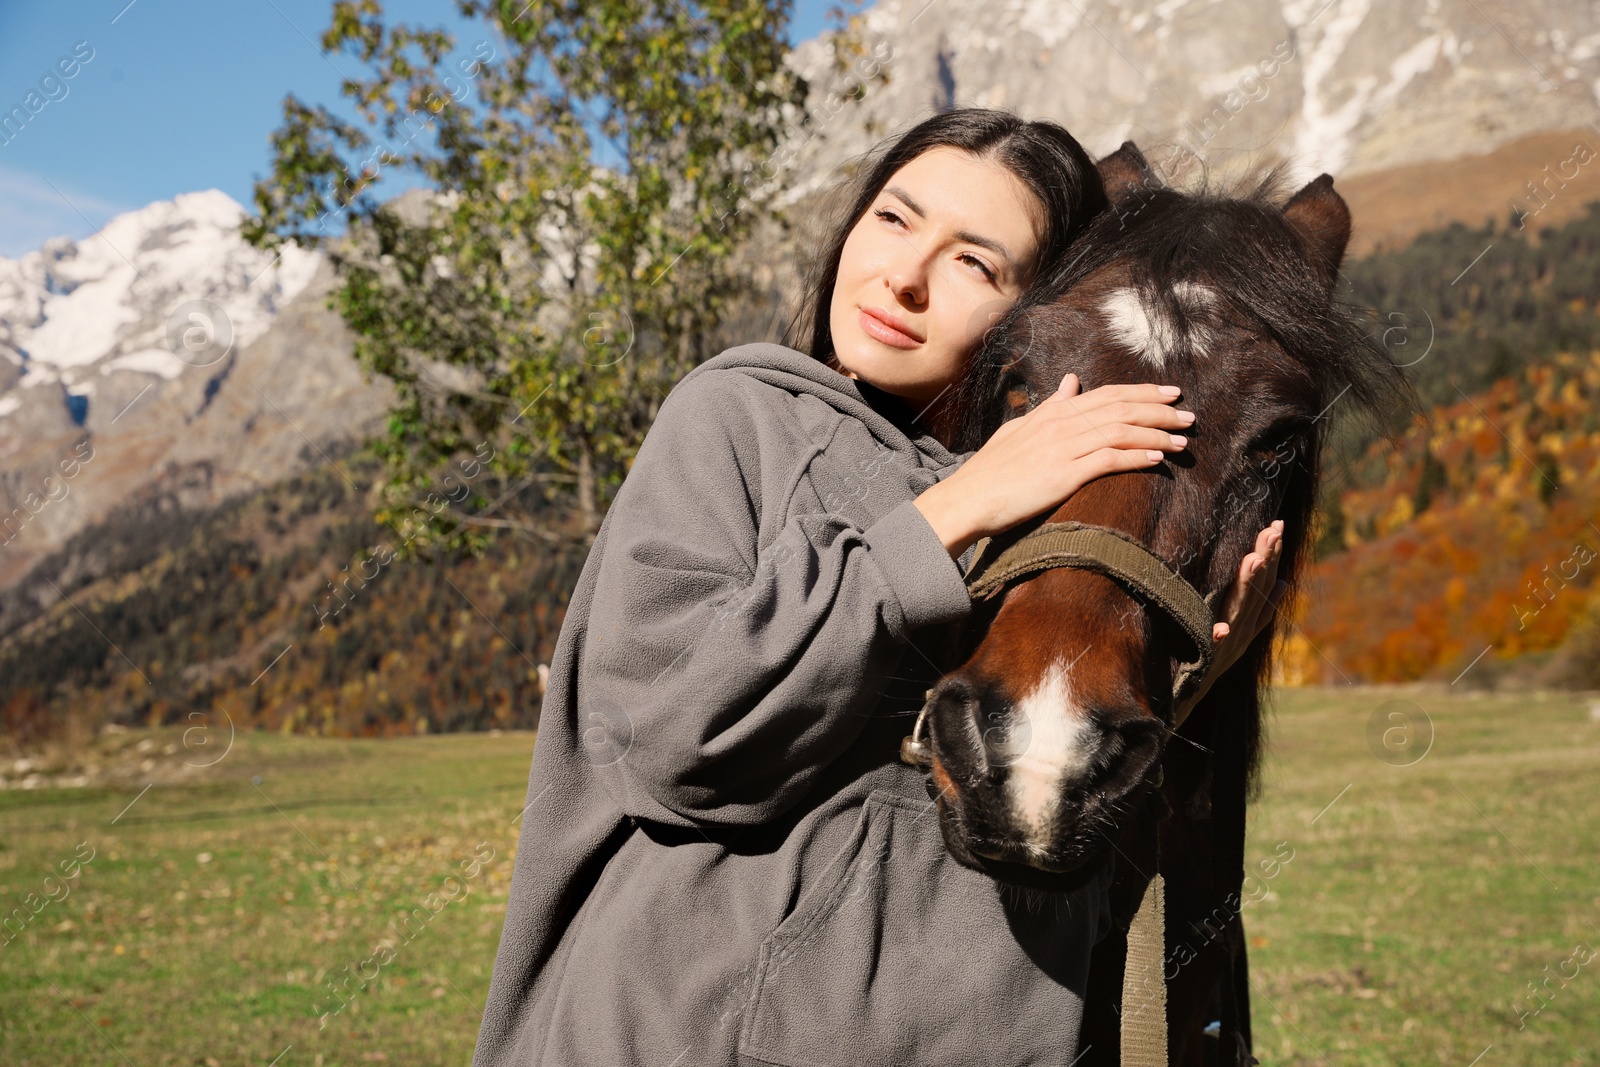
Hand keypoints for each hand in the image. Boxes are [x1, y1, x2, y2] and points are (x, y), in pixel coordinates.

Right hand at [915, 372, 1194, 557]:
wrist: (968, 499)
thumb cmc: (991, 471)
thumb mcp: (1020, 429)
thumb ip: (1050, 406)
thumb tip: (1071, 382)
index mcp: (1052, 413)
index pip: (1106, 394)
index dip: (1141, 392)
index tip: (1169, 393)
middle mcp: (1060, 424)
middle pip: (1120, 408)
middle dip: (1158, 410)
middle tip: (1188, 415)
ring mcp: (1062, 448)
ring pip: (1119, 431)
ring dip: (1155, 434)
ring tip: (1181, 440)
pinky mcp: (1063, 474)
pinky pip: (1107, 460)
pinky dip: (1135, 456)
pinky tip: (1157, 458)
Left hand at [1175, 520, 1287, 721]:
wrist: (1194, 690)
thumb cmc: (1216, 656)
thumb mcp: (1245, 630)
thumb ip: (1265, 608)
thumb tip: (1284, 583)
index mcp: (1250, 617)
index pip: (1266, 579)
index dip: (1273, 553)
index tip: (1277, 525)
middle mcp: (1244, 626)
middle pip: (1258, 589)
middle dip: (1266, 559)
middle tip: (1272, 530)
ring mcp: (1229, 642)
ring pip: (1241, 610)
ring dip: (1248, 587)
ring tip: (1252, 560)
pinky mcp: (1211, 656)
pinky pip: (1214, 646)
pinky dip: (1218, 637)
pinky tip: (1221, 629)